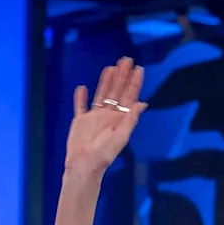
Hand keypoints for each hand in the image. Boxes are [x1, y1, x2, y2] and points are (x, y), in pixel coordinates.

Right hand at [65, 57, 147, 178]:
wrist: (85, 164)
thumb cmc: (105, 154)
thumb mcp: (121, 136)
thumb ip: (131, 119)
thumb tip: (142, 103)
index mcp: (120, 119)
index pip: (129, 97)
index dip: (134, 83)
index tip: (139, 69)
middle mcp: (109, 115)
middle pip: (116, 91)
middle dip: (122, 76)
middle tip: (126, 60)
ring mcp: (94, 117)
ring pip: (101, 94)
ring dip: (106, 81)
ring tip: (110, 67)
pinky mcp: (80, 121)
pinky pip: (80, 106)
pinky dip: (80, 98)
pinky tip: (82, 88)